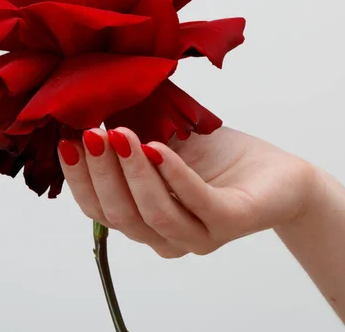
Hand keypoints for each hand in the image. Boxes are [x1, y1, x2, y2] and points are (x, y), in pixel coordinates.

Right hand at [58, 126, 320, 257]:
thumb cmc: (219, 160)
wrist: (277, 175)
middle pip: (121, 215)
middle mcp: (168, 237)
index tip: (66, 142)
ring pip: (153, 214)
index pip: (102, 211)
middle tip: (89, 132)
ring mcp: (200, 235)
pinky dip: (173, 174)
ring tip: (119, 134)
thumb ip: (132, 138)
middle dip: (100, 173)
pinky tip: (158, 146)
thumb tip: (87, 107)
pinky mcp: (231, 222)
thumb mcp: (166, 143)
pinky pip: (196, 203)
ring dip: (131, 173)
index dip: (80, 180)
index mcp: (146, 221)